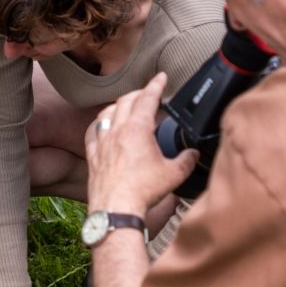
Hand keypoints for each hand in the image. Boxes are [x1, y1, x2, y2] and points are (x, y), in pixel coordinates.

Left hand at [85, 73, 198, 214]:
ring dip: (117, 106)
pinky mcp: (93, 157)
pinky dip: (99, 125)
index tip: (161, 77)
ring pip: (106, 113)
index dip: (156, 84)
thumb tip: (193, 154)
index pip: (148, 98)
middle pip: (125, 101)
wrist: (116, 209)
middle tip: (147, 93)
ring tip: (124, 106)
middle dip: (138, 93)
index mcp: (137, 129)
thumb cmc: (142, 192)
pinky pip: (92, 133)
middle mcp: (117, 131)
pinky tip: (102, 128)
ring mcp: (102, 143)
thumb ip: (186, 160)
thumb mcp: (174, 174)